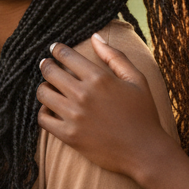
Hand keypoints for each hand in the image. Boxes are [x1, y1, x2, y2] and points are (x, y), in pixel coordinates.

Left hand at [36, 34, 171, 181]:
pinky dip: (43, 111)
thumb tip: (95, 36)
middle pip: (49, 72)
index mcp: (99, 78)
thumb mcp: (136, 80)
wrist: (145, 152)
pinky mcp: (68, 135)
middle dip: (46, 65)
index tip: (54, 48)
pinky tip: (51, 108)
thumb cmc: (143, 114)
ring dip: (44, 87)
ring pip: (43, 93)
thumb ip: (115, 56)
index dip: (57, 49)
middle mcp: (83, 95)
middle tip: (46, 64)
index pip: (66, 56)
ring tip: (49, 87)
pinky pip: (43, 118)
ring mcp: (74, 116)